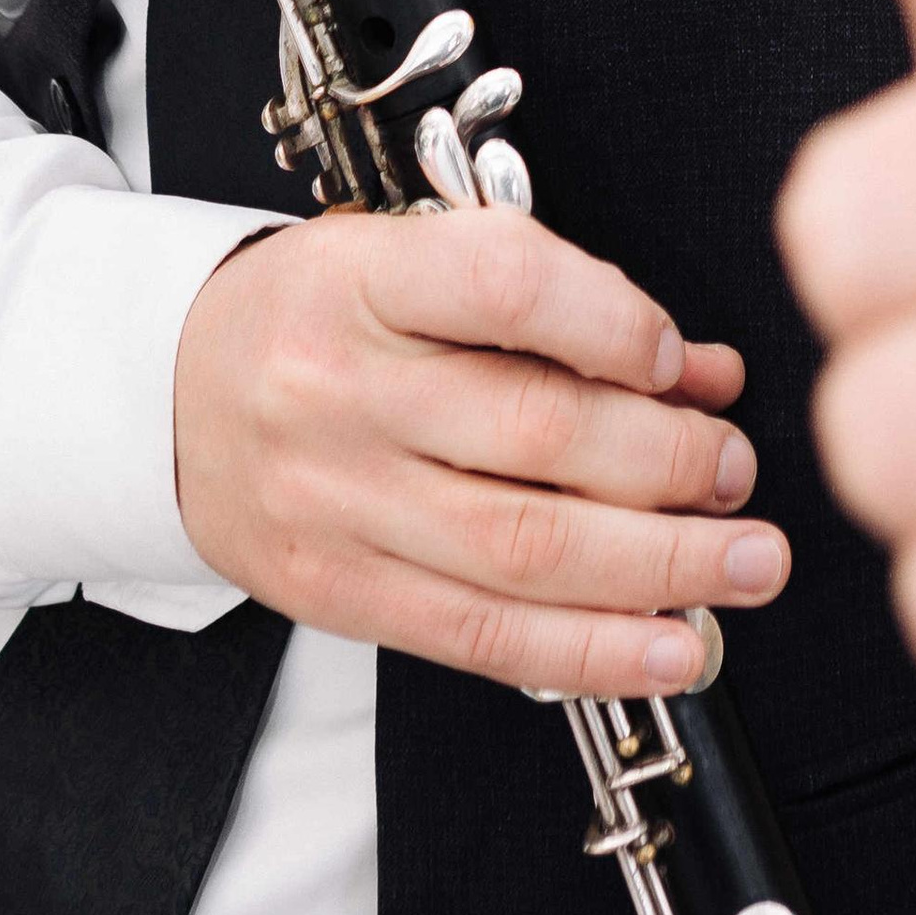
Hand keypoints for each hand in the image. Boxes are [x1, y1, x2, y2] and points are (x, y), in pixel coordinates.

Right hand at [174, 206, 789, 698]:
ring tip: (746, 563)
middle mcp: (339, 390)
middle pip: (535, 433)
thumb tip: (703, 375)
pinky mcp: (338, 592)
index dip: (616, 323)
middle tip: (737, 471)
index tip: (680, 359)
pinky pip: (485, 636)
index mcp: (359, 281)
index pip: (504, 285)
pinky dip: (596, 648)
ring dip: (662, 566)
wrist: (168, 395)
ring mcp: (335, 502)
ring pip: (524, 550)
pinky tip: (673, 644)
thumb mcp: (416, 266)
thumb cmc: (318, 318)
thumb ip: (561, 310)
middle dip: (668, 461)